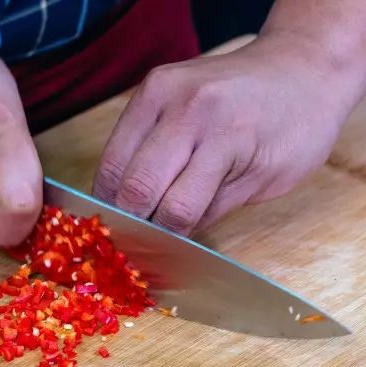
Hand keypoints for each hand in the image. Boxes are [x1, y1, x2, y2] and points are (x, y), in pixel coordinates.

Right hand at [93, 33, 359, 234]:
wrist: (300, 65)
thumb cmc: (295, 127)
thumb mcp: (268, 180)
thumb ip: (212, 207)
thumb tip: (167, 236)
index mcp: (226, 136)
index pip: (177, 208)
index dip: (166, 239)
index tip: (160, 254)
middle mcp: (187, 108)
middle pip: (136, 187)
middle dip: (133, 223)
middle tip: (136, 242)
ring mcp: (161, 91)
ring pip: (114, 165)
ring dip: (115, 198)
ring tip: (128, 215)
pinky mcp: (149, 85)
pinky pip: (116, 140)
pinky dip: (117, 171)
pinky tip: (127, 185)